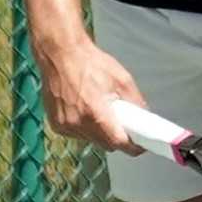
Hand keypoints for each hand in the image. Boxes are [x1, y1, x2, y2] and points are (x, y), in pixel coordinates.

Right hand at [35, 39, 144, 154]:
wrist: (60, 54)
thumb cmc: (90, 63)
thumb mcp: (121, 78)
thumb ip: (135, 101)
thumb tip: (144, 116)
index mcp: (95, 113)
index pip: (119, 142)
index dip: (133, 146)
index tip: (141, 145)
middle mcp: (78, 123)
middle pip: (106, 144)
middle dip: (117, 137)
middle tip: (122, 122)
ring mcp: (65, 126)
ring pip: (91, 140)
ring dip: (99, 132)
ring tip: (100, 110)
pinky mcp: (56, 125)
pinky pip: (77, 134)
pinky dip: (84, 128)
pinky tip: (84, 110)